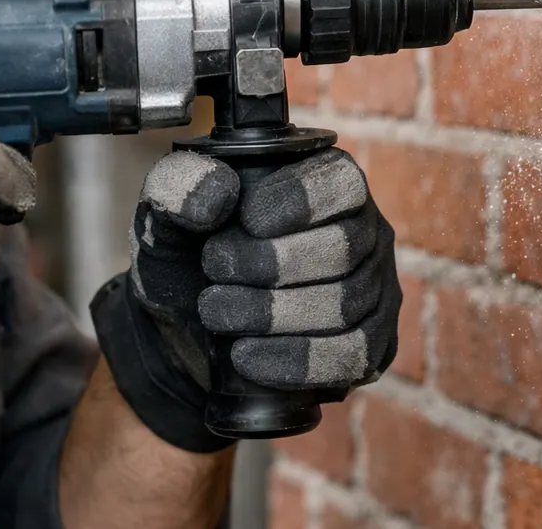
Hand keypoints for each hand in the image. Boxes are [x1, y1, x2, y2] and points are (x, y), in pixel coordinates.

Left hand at [92, 148, 400, 451]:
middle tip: (216, 272)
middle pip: (344, 247)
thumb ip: (180, 187)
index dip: (297, 203)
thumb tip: (220, 192)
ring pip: (346, 304)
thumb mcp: (166, 217)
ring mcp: (374, 288)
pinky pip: (352, 355)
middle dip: (271, 266)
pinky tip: (247, 357)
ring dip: (273, 314)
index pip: (340, 182)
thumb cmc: (186, 261)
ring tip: (219, 314)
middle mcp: (363, 229)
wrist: (185, 334)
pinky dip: (295, 360)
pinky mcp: (371, 343)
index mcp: (326, 180)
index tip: (247, 223)